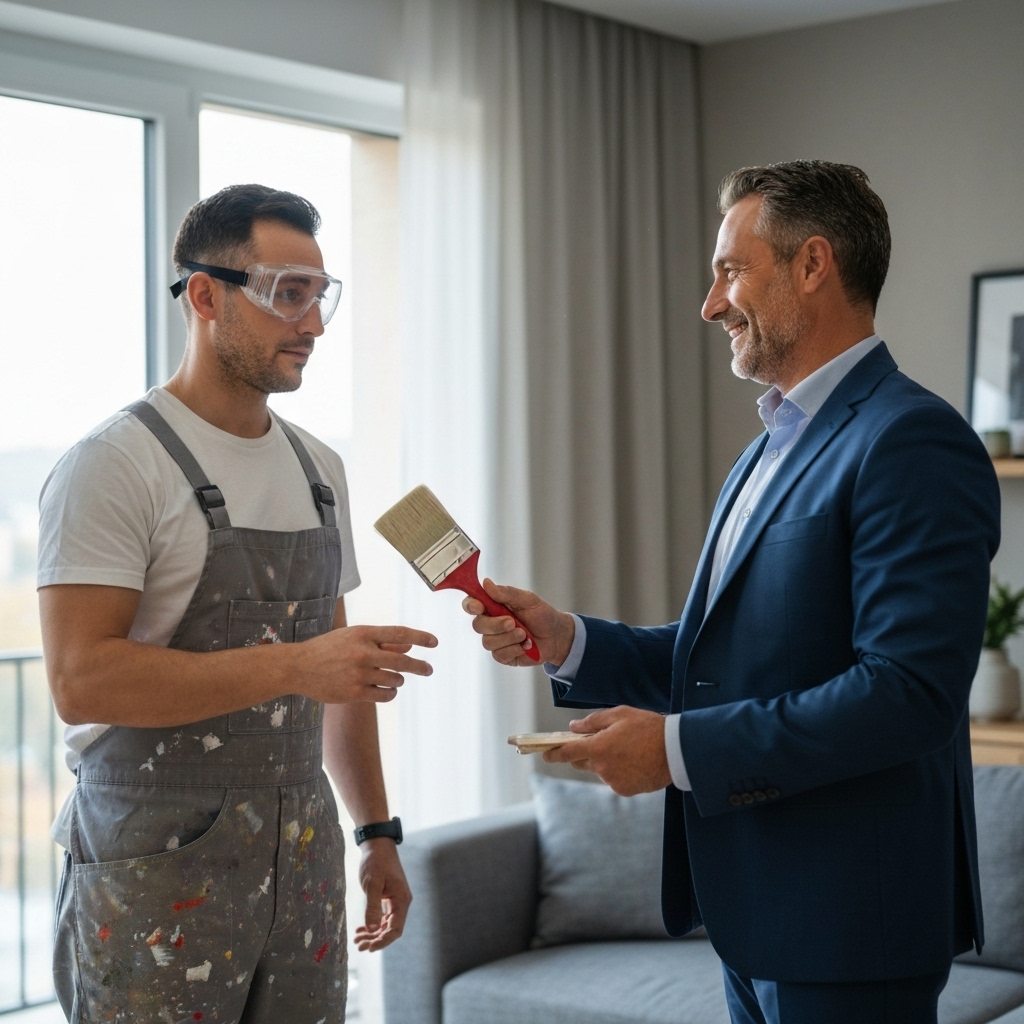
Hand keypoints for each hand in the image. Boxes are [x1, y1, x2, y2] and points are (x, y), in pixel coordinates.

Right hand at [296, 625, 436, 703]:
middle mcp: (363, 652)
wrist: (298, 667)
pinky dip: (390, 693)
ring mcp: (358, 673)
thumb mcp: (353, 637)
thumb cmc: (329, 649)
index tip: (434, 642)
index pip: (399, 633)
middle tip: (428, 670)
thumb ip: (381, 641)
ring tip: (393, 678)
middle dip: (419, 666)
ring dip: (398, 680)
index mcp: (363, 633)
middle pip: (402, 660)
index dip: (420, 637)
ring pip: (394, 679)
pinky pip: (384, 695)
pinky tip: (387, 690)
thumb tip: (409, 644)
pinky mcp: (354, 692)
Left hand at [354, 838, 411, 951]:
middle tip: (359, 946)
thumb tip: (373, 930)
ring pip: (386, 925)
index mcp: (401, 900)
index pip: (395, 929)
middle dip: (375, 940)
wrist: (378, 845)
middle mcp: (401, 903)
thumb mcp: (372, 884)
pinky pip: (382, 917)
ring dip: (373, 934)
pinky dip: (372, 925)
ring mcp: (396, 901)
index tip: (369, 948)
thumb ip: (373, 907)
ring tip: (357, 940)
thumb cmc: (376, 862)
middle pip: (391, 929)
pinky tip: (361, 929)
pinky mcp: (389, 899)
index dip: (383, 941)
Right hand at [461, 579, 574, 666]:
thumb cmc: (542, 615)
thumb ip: (507, 593)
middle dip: (495, 625)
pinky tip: (525, 645)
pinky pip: (500, 655)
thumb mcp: (528, 600)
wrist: (556, 636)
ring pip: (488, 642)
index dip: (471, 605)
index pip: (472, 604)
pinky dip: (515, 649)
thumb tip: (486, 583)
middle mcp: (491, 623)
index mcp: (493, 606)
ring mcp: (495, 640)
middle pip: (478, 625)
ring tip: (525, 634)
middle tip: (512, 622)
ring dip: (509, 638)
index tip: (478, 607)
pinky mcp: (502, 655)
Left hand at [543, 706, 671, 795]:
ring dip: (606, 762)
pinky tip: (635, 761)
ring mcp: (613, 781)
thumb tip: (574, 727)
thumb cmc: (648, 727)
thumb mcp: (620, 715)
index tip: (545, 754)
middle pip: (583, 762)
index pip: (567, 752)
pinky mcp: (625, 790)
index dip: (554, 753)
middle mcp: (602, 767)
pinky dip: (619, 771)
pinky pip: (614, 780)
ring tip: (627, 749)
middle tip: (600, 742)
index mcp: (598, 747)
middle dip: (585, 753)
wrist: (676, 751)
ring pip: (600, 771)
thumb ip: (593, 721)